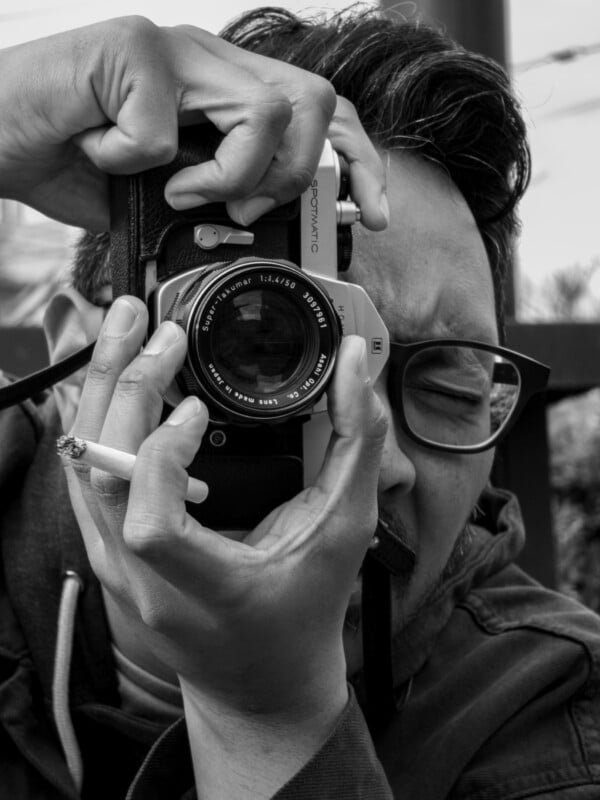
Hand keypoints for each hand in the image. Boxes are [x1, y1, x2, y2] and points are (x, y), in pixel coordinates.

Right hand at [0, 18, 386, 230]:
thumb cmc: (72, 158)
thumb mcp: (160, 195)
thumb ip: (210, 202)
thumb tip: (252, 229)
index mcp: (225, 89)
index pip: (324, 112)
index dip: (360, 162)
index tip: (371, 215)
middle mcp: (211, 60)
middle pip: (314, 105)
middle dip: (290, 177)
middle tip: (244, 206)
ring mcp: (175, 49)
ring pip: (261, 113)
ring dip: (224, 174)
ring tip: (174, 186)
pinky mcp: (130, 50)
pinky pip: (165, 129)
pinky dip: (134, 163)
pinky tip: (106, 155)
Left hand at [63, 296, 385, 795]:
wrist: (260, 678)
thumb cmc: (304, 610)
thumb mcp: (346, 529)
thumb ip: (358, 445)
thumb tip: (357, 367)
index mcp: (208, 588)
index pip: (152, 526)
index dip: (163, 459)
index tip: (196, 410)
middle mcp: (146, 583)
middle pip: (100, 478)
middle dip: (121, 386)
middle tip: (152, 327)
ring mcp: (116, 568)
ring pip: (82, 470)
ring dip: (102, 392)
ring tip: (125, 332)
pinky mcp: (108, 551)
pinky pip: (86, 477)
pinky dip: (99, 418)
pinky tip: (119, 379)